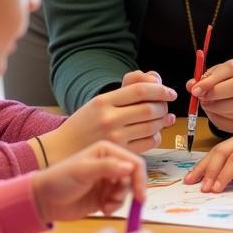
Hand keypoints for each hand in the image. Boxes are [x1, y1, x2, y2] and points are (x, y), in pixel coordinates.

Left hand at [31, 140, 145, 223]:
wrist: (44, 200)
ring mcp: (108, 181)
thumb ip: (107, 167)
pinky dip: (113, 207)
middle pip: (133, 178)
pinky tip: (102, 209)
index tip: (140, 195)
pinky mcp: (104, 196)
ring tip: (104, 205)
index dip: (140, 178)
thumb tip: (131, 167)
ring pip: (127, 192)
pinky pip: (118, 203)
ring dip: (119, 201)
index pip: (134, 162)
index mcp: (107, 151)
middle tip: (116, 201)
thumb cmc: (60, 179)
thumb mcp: (83, 170)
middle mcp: (110, 164)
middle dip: (127, 191)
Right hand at [40, 71, 176, 161]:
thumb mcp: (100, 102)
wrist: (63, 149)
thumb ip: (127, 89)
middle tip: (165, 107)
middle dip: (163, 106)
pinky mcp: (120, 153)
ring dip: (163, 121)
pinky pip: (149, 142)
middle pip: (149, 108)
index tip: (170, 92)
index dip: (160, 89)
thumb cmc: (85, 123)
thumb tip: (156, 79)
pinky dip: (156, 136)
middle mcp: (109, 118)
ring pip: (152, 126)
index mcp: (103, 101)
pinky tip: (154, 132)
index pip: (140, 90)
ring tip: (163, 119)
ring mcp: (115, 137)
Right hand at [184, 128, 232, 191]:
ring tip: (190, 180)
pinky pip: (217, 151)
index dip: (225, 174)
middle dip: (210, 171)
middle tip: (202, 188)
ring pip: (216, 150)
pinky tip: (196, 172)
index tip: (216, 189)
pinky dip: (206, 163)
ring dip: (202, 166)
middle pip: (222, 152)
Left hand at [190, 57, 232, 132]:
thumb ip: (203, 80)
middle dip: (216, 94)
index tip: (196, 90)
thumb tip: (192, 86)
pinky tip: (216, 113)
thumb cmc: (228, 82)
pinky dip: (223, 119)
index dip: (211, 80)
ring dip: (218, 108)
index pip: (231, 68)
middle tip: (203, 99)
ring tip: (208, 106)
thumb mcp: (216, 76)